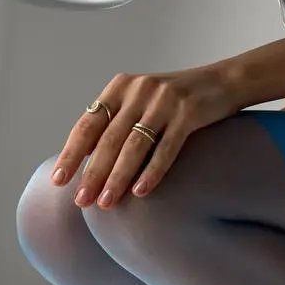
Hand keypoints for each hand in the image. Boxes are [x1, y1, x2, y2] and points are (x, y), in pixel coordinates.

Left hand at [51, 65, 238, 208]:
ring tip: (107, 203)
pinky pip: (167, 147)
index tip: (59, 181)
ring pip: (134, 145)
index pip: (88, 124)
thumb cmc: (177, 100)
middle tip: (81, 201)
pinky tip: (141, 191)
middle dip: (93, 173)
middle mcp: (139, 89)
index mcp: (120, 86)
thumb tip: (83, 157)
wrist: (225, 81)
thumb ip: (115, 121)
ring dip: (118, 177)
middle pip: (109, 138)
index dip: (72, 153)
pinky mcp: (189, 111)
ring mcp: (164, 99)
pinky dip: (152, 171)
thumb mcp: (141, 100)